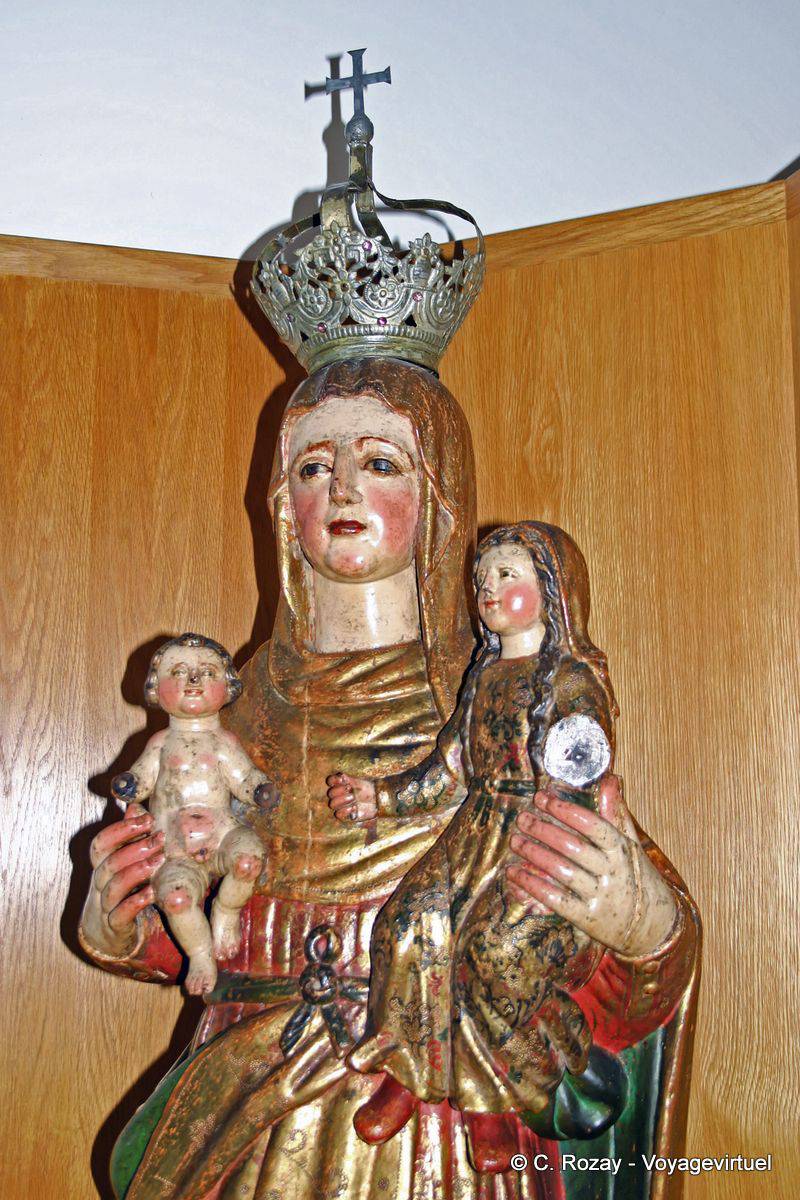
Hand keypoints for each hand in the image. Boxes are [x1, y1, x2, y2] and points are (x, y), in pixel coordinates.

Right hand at [84, 803, 164, 951]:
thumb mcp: (122, 862)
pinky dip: (136, 902)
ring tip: (160, 861)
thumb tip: (134, 806)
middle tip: (160, 838)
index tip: (148, 820)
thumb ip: (128, 836)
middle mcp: (99, 882)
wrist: (105, 933)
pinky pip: (120, 914)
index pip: (101, 843)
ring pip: (114, 886)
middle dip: (135, 848)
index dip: (122, 829)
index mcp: (101, 864)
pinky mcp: (114, 925)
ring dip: (137, 871)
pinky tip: (153, 892)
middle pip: (109, 862)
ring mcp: (104, 905)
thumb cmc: (119, 889)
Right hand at [326, 773, 377, 822]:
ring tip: (353, 797)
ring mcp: (341, 805)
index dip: (333, 780)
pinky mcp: (345, 814)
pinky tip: (354, 807)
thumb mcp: (361, 781)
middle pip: (330, 793)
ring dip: (342, 800)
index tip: (342, 779)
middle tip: (350, 789)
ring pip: (332, 804)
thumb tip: (341, 776)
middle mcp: (339, 795)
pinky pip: (338, 814)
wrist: (377, 800)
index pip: (330, 781)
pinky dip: (345, 811)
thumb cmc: (369, 789)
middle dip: (339, 791)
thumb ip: (350, 779)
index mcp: (341, 784)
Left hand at [506, 776, 678, 956]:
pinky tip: (515, 873)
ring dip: (535, 854)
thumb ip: (617, 813)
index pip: (593, 825)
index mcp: (622, 850)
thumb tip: (610, 779)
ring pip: (562, 871)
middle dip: (544, 830)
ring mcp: (600, 897)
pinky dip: (533, 885)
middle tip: (522, 818)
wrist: (654, 926)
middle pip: (573, 847)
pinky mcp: (588, 918)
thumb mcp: (631, 844)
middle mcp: (612, 873)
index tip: (542, 798)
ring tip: (515, 841)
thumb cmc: (637, 877)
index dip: (565, 810)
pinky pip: (556, 900)